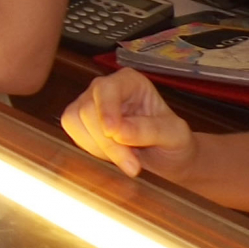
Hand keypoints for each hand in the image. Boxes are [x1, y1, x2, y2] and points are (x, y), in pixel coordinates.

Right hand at [60, 68, 197, 179]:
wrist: (166, 158)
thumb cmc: (174, 142)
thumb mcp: (174, 135)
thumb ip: (149, 130)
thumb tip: (117, 132)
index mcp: (130, 82)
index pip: (106, 89)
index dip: (106, 110)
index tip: (112, 133)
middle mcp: (105, 89)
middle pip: (87, 109)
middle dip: (108, 142)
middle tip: (132, 165)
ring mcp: (89, 104)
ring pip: (75, 122)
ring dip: (99, 148)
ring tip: (128, 160)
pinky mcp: (79, 123)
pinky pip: (75, 136)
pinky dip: (93, 151)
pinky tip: (114, 157)